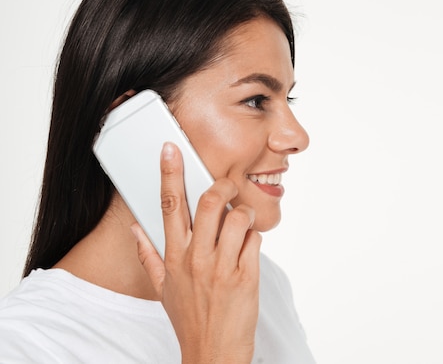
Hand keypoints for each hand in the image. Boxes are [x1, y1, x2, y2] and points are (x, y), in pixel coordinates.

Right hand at [131, 142, 261, 363]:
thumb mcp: (163, 288)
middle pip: (208, 203)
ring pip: (237, 218)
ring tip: (239, 229)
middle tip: (227, 186)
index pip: (169, 206)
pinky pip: (255, 240)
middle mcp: (196, 258)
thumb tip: (136, 229)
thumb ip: (149, 255)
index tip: (171, 150)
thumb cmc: (189, 319)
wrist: (212, 353)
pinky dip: (254, 238)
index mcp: (174, 257)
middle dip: (222, 186)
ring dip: (242, 216)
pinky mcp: (246, 276)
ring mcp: (222, 267)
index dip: (170, 174)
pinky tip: (247, 251)